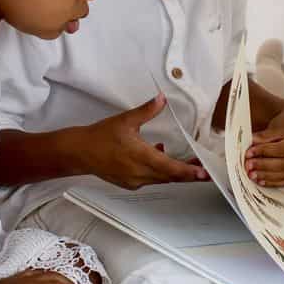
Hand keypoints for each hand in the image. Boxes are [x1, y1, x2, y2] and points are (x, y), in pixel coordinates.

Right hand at [80, 94, 209, 189]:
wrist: (80, 152)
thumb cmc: (101, 136)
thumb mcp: (126, 120)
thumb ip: (147, 110)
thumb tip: (162, 99)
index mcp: (142, 157)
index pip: (172, 168)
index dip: (189, 172)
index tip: (203, 173)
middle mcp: (140, 173)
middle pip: (170, 177)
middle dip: (187, 173)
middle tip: (201, 169)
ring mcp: (134, 180)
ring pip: (161, 179)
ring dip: (173, 172)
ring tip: (185, 164)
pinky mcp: (129, 183)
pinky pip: (150, 179)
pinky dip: (158, 172)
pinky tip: (158, 157)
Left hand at [244, 104, 283, 188]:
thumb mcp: (278, 125)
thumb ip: (265, 136)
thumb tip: (252, 144)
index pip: (280, 149)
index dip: (263, 151)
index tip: (249, 152)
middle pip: (282, 164)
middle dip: (263, 166)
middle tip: (249, 165)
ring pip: (283, 175)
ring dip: (266, 176)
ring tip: (252, 174)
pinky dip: (272, 181)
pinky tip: (262, 179)